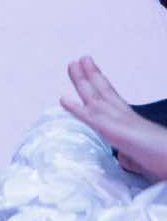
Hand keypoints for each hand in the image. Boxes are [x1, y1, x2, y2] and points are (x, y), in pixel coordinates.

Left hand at [62, 55, 166, 180]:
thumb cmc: (164, 159)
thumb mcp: (143, 157)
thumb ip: (131, 156)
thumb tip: (124, 159)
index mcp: (131, 122)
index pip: (113, 99)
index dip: (101, 84)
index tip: (92, 72)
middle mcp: (125, 117)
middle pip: (104, 92)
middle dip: (89, 76)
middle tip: (78, 60)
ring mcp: (120, 122)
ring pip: (96, 98)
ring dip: (82, 81)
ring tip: (72, 64)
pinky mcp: (115, 132)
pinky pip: (92, 119)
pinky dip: (76, 109)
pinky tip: (63, 99)